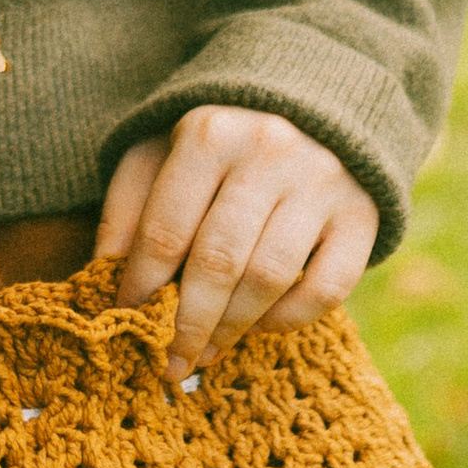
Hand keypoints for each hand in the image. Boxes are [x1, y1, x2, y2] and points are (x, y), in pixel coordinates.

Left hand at [96, 106, 380, 384]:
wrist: (312, 105)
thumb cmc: (217, 145)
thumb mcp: (161, 151)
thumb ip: (128, 204)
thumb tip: (106, 270)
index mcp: (209, 133)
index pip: (166, 229)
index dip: (140, 286)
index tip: (126, 322)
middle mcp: (269, 151)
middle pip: (219, 261)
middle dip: (187, 323)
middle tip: (171, 362)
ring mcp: (321, 182)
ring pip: (270, 278)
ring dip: (232, 328)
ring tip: (206, 351)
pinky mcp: (361, 214)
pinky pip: (327, 288)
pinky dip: (289, 319)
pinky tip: (260, 325)